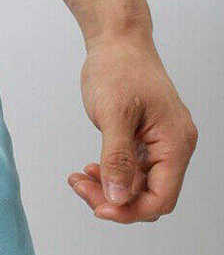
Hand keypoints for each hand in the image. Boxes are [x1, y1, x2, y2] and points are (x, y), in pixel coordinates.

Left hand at [68, 36, 197, 222]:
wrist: (117, 43)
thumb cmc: (119, 69)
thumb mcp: (114, 115)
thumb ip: (117, 159)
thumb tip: (118, 197)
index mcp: (175, 142)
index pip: (161, 198)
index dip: (130, 211)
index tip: (97, 208)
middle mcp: (173, 146)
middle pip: (148, 196)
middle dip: (113, 200)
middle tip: (80, 186)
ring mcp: (159, 144)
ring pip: (136, 186)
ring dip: (107, 188)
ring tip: (78, 178)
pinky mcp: (144, 140)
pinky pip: (130, 171)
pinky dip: (109, 174)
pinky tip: (88, 170)